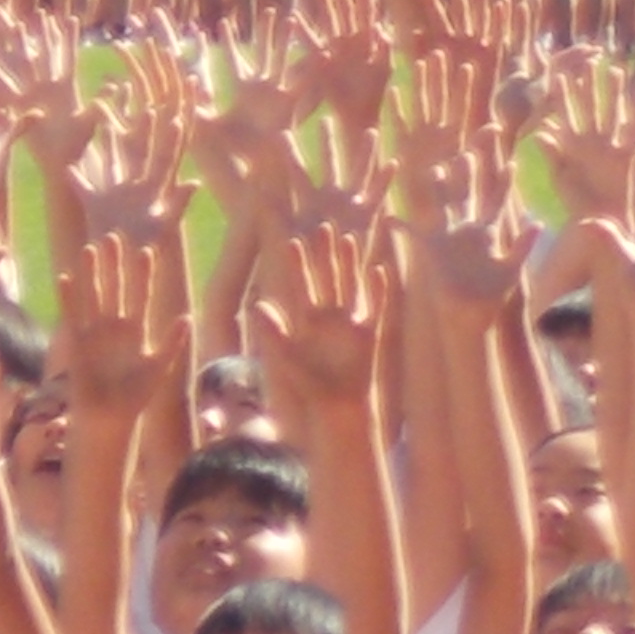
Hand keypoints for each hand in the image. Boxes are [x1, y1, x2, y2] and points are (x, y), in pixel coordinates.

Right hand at [53, 228, 179, 421]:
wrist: (110, 418)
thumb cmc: (136, 398)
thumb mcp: (160, 367)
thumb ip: (172, 343)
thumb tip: (186, 318)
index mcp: (136, 329)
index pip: (140, 294)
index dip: (142, 274)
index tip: (146, 251)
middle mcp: (114, 326)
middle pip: (115, 288)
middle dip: (114, 264)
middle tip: (113, 236)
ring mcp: (94, 333)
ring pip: (93, 295)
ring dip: (91, 273)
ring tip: (89, 248)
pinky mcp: (78, 343)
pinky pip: (72, 315)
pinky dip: (69, 297)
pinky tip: (66, 278)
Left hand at [244, 223, 384, 421]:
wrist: (336, 406)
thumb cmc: (309, 385)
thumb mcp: (286, 358)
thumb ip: (272, 332)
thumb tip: (256, 306)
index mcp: (306, 320)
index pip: (301, 286)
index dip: (298, 265)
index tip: (292, 242)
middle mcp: (329, 316)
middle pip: (327, 278)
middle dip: (325, 254)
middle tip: (322, 227)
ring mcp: (350, 321)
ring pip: (350, 285)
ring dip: (349, 263)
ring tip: (348, 238)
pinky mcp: (368, 332)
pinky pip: (375, 306)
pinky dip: (378, 290)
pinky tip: (378, 271)